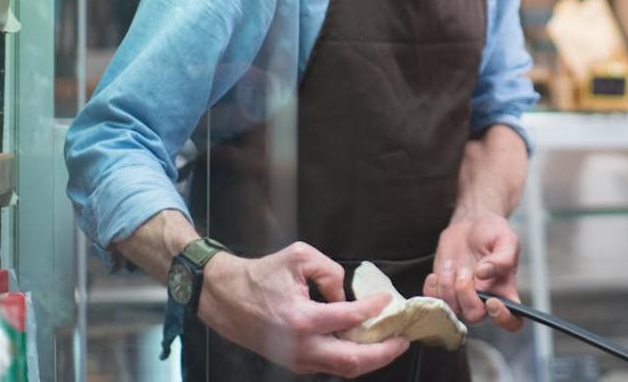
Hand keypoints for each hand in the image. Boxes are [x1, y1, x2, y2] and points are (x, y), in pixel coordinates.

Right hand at [197, 242, 410, 376]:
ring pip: (344, 370)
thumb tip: (348, 295)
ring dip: (371, 359)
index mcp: (302, 319)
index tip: (388, 301)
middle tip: (404, 338)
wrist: (224, 298)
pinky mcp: (294, 363)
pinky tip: (365, 344)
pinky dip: (352, 359)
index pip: (351, 319)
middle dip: (385, 352)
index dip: (375, 309)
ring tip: (391, 343)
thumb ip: (331, 272)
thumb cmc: (260, 275)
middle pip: (354, 361)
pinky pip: (330, 367)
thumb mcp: (299, 257)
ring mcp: (297, 359)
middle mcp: (301, 346)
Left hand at [423, 211, 522, 331]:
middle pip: (475, 316)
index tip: (492, 301)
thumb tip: (485, 273)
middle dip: (466, 294)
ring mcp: (462, 298)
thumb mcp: (505, 239)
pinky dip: (431, 289)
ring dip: (447, 287)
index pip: (512, 321)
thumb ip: (502, 257)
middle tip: (465, 271)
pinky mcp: (444, 291)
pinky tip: (437, 273)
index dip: (503, 318)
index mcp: (505, 291)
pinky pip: (434, 301)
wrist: (470, 225)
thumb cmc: (492, 232)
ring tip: (451, 264)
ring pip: (452, 309)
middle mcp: (484, 299)